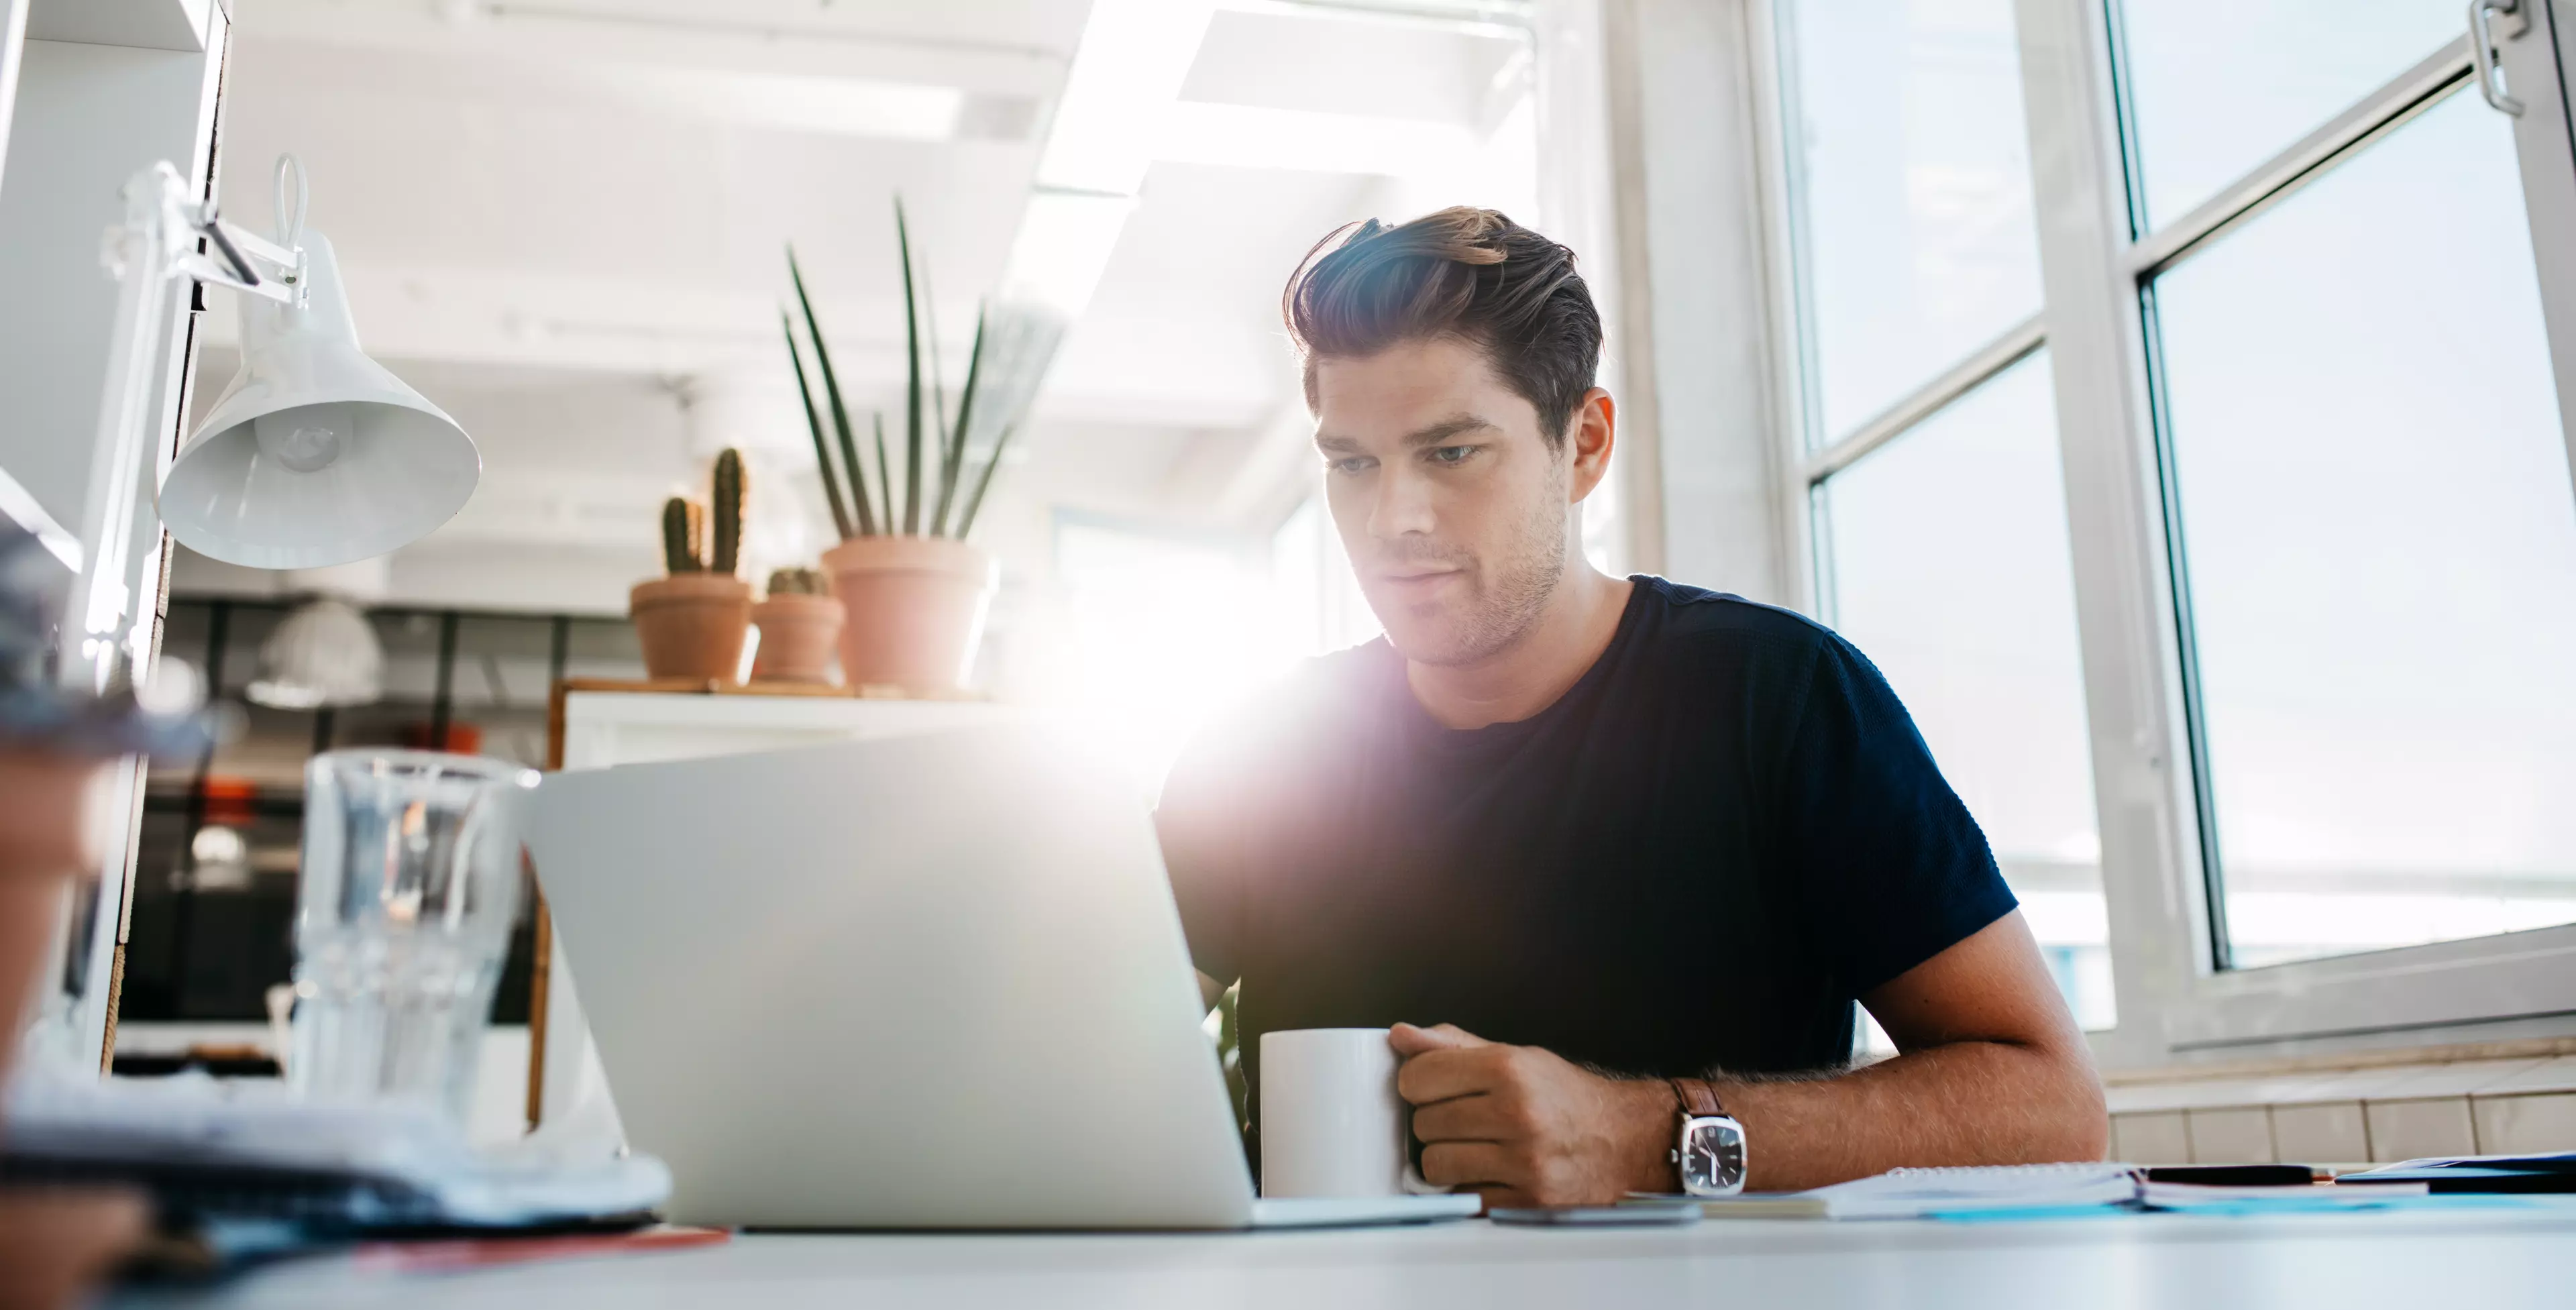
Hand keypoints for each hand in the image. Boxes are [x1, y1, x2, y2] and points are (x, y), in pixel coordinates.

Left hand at [1390, 1022, 1672, 1207]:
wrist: (1624, 1140)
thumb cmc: (1565, 1097)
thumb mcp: (1515, 1057)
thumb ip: (1454, 1046)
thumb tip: (1402, 1036)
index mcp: (1509, 1069)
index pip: (1419, 1077)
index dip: (1417, 1083)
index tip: (1431, 1088)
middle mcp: (1517, 1114)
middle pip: (1424, 1123)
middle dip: (1434, 1122)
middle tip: (1461, 1119)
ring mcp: (1523, 1162)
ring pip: (1435, 1165)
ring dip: (1445, 1159)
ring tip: (1472, 1147)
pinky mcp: (1527, 1201)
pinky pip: (1463, 1199)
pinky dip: (1468, 1188)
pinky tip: (1490, 1172)